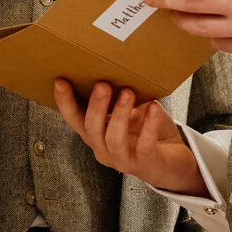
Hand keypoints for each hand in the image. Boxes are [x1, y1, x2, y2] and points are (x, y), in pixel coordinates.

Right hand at [53, 79, 207, 196]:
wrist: (171, 163)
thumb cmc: (146, 133)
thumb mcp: (130, 113)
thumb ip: (121, 97)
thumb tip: (119, 68)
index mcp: (96, 135)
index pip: (74, 119)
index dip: (65, 102)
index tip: (61, 81)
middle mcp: (103, 149)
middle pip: (91, 128)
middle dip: (96, 106)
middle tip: (102, 84)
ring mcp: (123, 160)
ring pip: (114, 138)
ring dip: (119, 114)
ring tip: (128, 93)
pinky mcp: (145, 163)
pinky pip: (144, 145)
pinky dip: (149, 126)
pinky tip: (153, 108)